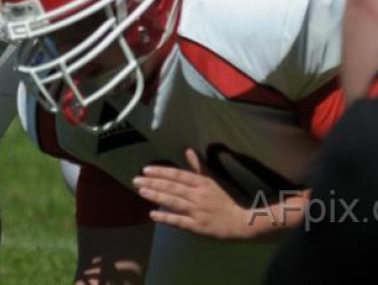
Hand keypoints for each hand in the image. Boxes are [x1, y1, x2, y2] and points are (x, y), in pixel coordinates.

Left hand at [132, 149, 251, 240]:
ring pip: (174, 202)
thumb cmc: (225, 200)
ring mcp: (197, 211)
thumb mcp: (213, 181)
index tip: (146, 169)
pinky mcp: (198, 227)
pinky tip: (153, 214)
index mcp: (202, 183)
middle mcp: (198, 195)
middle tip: (135, 179)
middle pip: (173, 187)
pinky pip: (179, 222)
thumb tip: (188, 150)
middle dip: (153, 182)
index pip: (178, 175)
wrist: (241, 222)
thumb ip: (199, 167)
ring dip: (156, 196)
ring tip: (141, 191)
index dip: (161, 171)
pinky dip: (166, 218)